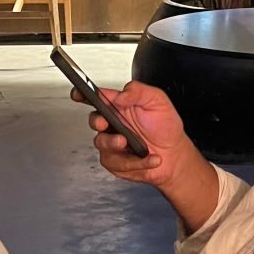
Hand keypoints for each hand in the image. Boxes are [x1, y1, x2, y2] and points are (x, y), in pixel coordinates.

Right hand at [74, 80, 189, 187]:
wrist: (175, 154)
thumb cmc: (165, 126)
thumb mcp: (157, 101)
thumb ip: (138, 91)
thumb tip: (121, 94)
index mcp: (119, 106)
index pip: (98, 97)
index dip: (83, 94)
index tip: (79, 93)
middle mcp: (113, 123)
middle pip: (94, 119)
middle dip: (97, 121)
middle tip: (106, 123)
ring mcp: (112, 143)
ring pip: (101, 143)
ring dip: (114, 143)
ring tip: (129, 143)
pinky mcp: (116, 162)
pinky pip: (117, 162)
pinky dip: (136, 161)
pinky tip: (149, 157)